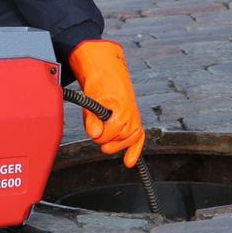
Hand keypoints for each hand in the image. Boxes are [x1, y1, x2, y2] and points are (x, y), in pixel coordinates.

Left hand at [69, 40, 144, 167]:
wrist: (107, 71)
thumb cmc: (100, 83)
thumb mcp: (92, 99)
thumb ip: (92, 119)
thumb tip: (95, 134)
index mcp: (122, 111)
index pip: (109, 135)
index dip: (98, 134)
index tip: (93, 129)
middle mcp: (131, 116)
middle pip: (118, 141)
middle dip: (106, 138)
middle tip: (97, 131)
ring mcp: (134, 118)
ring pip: (127, 141)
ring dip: (116, 143)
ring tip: (107, 138)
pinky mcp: (134, 119)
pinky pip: (138, 138)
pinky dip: (134, 150)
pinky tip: (129, 161)